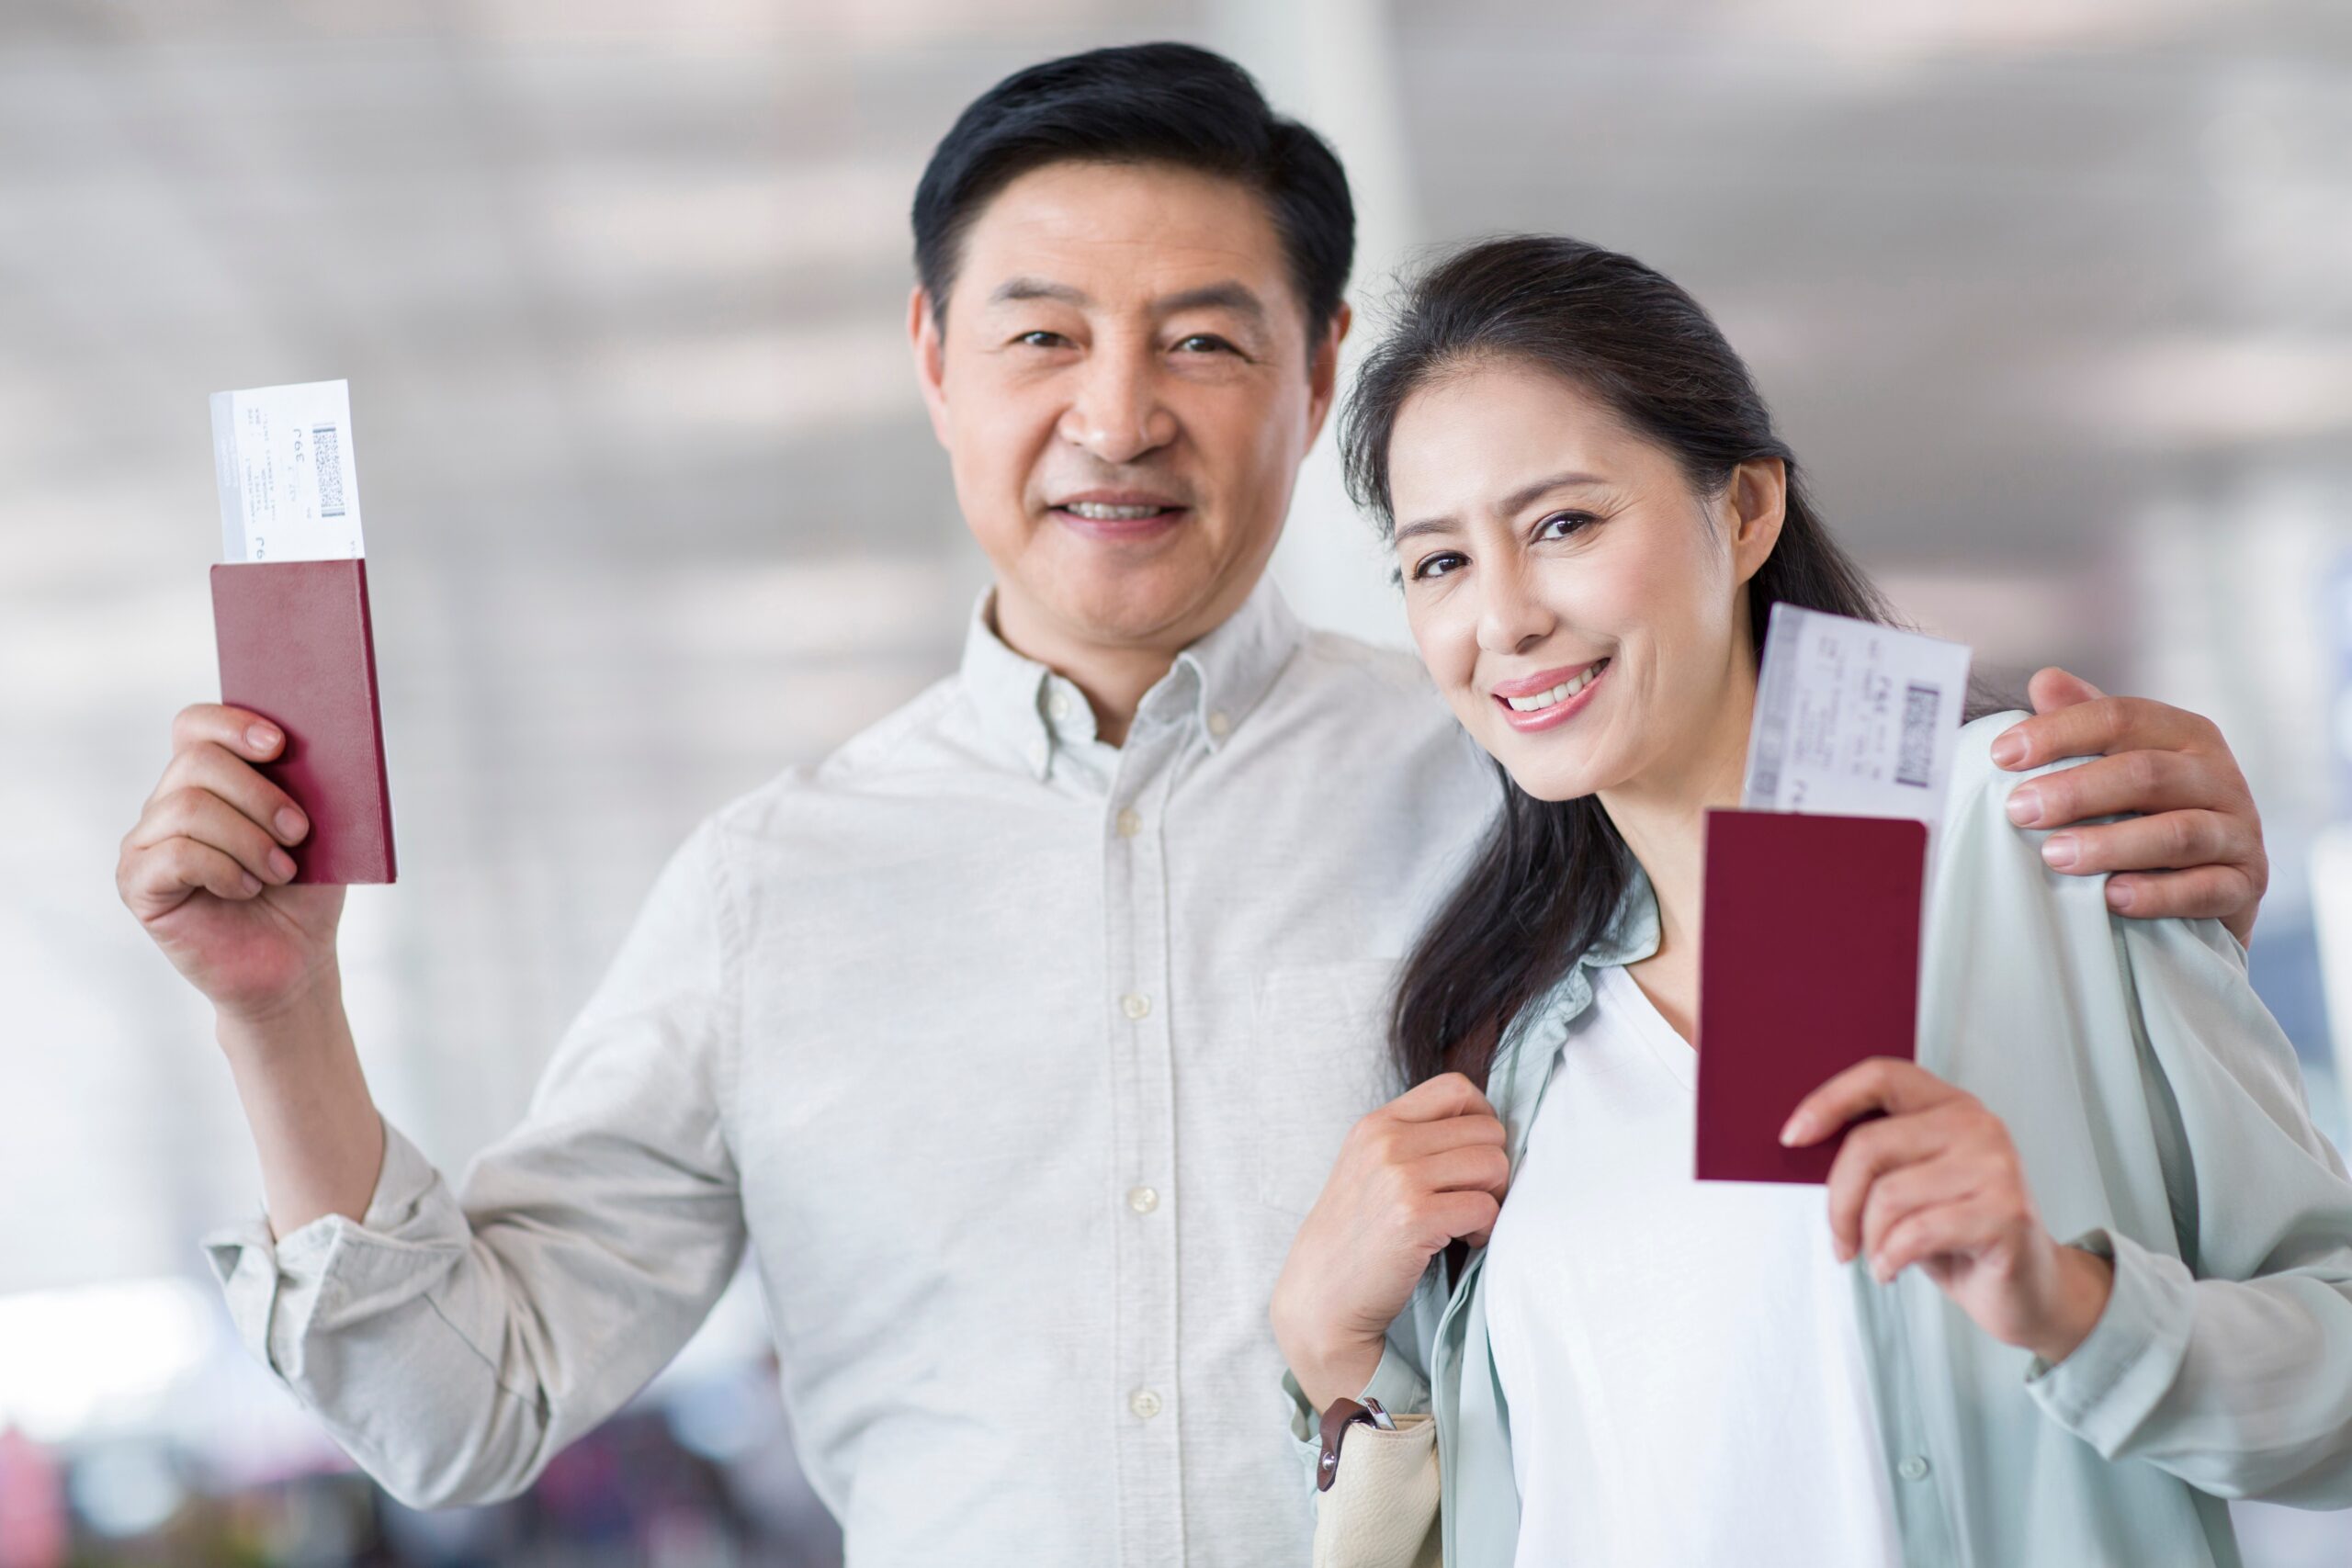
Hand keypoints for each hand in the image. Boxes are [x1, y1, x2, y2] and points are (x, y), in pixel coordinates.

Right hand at [117, 703, 345, 1024]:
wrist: (295, 959)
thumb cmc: (305, 891)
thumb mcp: (321, 830)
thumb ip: (307, 784)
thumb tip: (316, 743)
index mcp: (209, 779)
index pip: (196, 726)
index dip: (233, 724)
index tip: (279, 745)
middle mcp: (168, 803)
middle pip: (197, 762)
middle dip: (258, 793)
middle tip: (299, 831)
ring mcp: (147, 842)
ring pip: (189, 808)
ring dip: (248, 839)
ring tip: (281, 871)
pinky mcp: (138, 884)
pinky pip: (176, 855)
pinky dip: (224, 869)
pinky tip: (248, 889)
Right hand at [1271, 1072, 1509, 1411]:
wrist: (1321, 1295)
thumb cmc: (1355, 1236)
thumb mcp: (1370, 1167)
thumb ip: (1413, 1140)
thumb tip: (1487, 1128)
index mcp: (1377, 1124)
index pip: (1455, 1088)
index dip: (1482, 1119)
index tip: (1473, 1156)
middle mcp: (1386, 1142)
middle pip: (1486, 1128)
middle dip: (1493, 1167)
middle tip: (1474, 1198)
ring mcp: (1399, 1178)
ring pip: (1493, 1164)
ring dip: (1494, 1197)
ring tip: (1467, 1221)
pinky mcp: (1414, 1218)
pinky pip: (1485, 1207)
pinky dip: (1485, 1228)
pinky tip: (1463, 1240)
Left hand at [1783, 1058, 2112, 1364]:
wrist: (2031, 1293)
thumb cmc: (1956, 1238)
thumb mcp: (1909, 1189)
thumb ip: (1875, 1162)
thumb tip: (1800, 1146)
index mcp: (1951, 1106)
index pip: (1881, 1075)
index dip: (1829, 1100)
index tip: (1791, 1138)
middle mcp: (1978, 1125)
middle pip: (1868, 1146)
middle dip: (1838, 1202)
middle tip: (1839, 1241)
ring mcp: (1997, 1167)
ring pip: (1887, 1195)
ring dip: (1868, 1239)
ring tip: (1878, 1258)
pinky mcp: (2006, 1213)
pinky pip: (1915, 1233)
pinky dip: (1889, 1259)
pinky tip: (1891, 1271)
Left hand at [1992, 668, 2264, 943]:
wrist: (2215, 880)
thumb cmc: (2152, 812)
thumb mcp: (2119, 760)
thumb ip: (2087, 721)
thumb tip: (2046, 680)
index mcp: (2185, 734)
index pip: (2120, 718)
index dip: (2058, 733)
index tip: (2002, 755)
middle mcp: (2219, 776)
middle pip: (2146, 773)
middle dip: (2075, 791)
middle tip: (2019, 810)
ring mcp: (2238, 832)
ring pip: (2178, 833)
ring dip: (2111, 845)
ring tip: (2055, 856)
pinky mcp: (2245, 884)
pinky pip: (2205, 890)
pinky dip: (2158, 894)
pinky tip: (2113, 898)